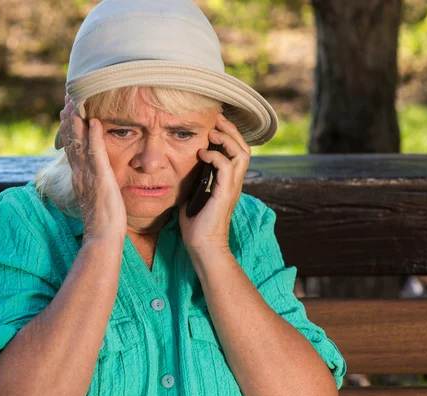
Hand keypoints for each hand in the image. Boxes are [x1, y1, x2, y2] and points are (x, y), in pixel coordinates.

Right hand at [60, 95, 127, 242]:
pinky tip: (93, 121)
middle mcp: (80, 172)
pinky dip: (93, 136)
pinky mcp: (100, 177)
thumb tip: (95, 177)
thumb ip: (93, 183)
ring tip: (74, 101)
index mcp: (79, 176)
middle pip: (71, 140)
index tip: (66, 111)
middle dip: (69, 118)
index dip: (68, 128)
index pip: (72, 147)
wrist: (103, 236)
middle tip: (67, 98)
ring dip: (76, 121)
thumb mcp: (96, 196)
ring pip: (79, 142)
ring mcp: (88, 174)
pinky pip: (96, 153)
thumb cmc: (104, 220)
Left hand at [178, 113, 250, 257]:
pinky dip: (216, 156)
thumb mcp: (193, 197)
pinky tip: (202, 154)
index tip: (215, 126)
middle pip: (244, 149)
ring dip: (227, 139)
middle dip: (232, 131)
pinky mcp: (224, 193)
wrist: (202, 245)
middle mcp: (234, 183)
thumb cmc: (196, 225)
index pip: (237, 153)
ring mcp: (231, 188)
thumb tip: (182, 171)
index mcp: (228, 183)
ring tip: (213, 133)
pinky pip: (226, 167)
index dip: (229, 137)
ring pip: (241, 154)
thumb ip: (194, 183)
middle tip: (218, 120)